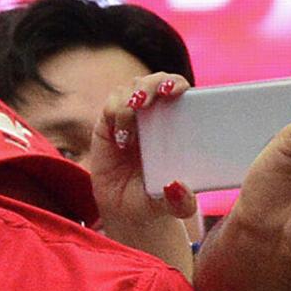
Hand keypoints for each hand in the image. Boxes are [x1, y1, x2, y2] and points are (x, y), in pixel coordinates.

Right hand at [88, 72, 197, 271]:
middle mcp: (157, 115)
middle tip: (147, 100)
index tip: (175, 92)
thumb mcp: (172, 206)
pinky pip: (111, 105)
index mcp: (180, 123)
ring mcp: (132, 117)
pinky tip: (121, 138)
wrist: (125, 210)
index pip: (181, 90)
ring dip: (132, 96)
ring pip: (132, 88)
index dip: (177, 84)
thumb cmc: (155, 200)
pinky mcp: (109, 124)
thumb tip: (176, 186)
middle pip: (156, 81)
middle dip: (153, 83)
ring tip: (134, 114)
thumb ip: (180, 202)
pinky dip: (116, 113)